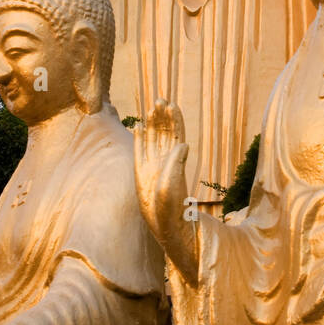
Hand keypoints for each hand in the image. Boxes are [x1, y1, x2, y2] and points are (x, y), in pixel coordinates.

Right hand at [134, 100, 189, 244]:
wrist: (162, 224)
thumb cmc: (171, 208)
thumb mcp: (174, 185)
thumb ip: (177, 164)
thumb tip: (183, 143)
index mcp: (175, 160)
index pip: (176, 135)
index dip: (175, 120)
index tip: (172, 105)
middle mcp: (165, 160)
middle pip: (165, 133)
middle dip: (163, 117)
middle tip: (160, 100)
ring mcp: (152, 165)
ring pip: (154, 139)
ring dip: (153, 124)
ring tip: (152, 108)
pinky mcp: (141, 172)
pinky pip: (140, 151)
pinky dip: (140, 139)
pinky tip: (140, 127)